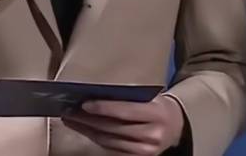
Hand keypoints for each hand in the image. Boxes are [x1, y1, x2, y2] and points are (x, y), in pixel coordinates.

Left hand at [62, 96, 185, 154]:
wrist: (175, 127)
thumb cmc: (158, 107)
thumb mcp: (150, 98)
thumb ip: (129, 98)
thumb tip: (97, 96)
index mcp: (157, 114)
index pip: (126, 112)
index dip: (104, 108)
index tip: (84, 104)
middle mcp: (152, 134)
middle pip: (113, 128)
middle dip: (89, 120)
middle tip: (70, 111)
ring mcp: (144, 150)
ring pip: (109, 140)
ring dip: (87, 130)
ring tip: (72, 120)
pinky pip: (111, 148)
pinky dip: (96, 138)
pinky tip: (85, 130)